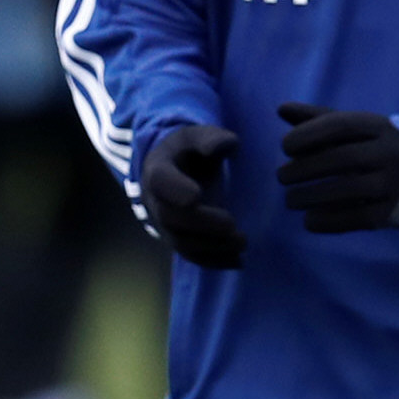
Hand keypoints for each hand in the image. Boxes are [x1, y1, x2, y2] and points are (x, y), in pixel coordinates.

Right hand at [144, 125, 247, 268]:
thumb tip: (228, 143)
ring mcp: (165, 224)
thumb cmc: (189, 151)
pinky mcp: (179, 240)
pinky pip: (192, 256)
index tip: (195, 196)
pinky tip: (238, 261)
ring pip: (182, 242)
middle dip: (202, 224)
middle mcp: (156, 201)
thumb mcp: (197, 137)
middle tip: (232, 225)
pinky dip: (214, 261)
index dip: (175, 190)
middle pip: (172, 217)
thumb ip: (210, 139)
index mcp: (158, 170)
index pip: (160, 181)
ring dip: (212, 246)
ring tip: (242, 242)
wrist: (178, 170)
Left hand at [276, 103, 398, 233]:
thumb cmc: (369, 150)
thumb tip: (281, 109)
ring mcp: (394, 184)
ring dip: (311, 196)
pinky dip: (327, 221)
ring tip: (289, 200)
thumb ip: (316, 119)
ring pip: (349, 190)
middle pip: (344, 158)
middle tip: (281, 176)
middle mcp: (391, 153)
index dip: (309, 134)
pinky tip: (308, 220)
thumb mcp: (351, 131)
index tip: (284, 147)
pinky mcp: (389, 213)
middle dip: (306, 168)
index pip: (341, 125)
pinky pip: (355, 218)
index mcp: (380, 127)